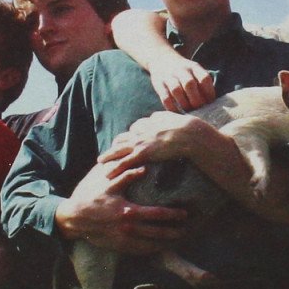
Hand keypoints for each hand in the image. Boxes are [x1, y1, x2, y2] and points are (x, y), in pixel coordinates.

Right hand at [54, 160, 187, 253]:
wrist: (72, 217)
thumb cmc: (90, 196)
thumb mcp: (107, 182)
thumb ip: (126, 175)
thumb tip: (144, 168)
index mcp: (127, 211)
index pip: (156, 214)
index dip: (172, 214)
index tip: (184, 214)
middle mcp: (127, 228)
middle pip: (156, 233)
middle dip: (173, 232)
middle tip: (186, 230)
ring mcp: (122, 240)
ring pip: (148, 245)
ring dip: (164, 243)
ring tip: (177, 240)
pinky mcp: (117, 246)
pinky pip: (137, 251)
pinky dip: (150, 250)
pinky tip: (158, 247)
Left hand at [99, 112, 213, 176]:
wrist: (188, 135)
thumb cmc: (185, 128)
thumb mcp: (172, 117)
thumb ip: (162, 116)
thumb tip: (155, 115)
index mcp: (150, 123)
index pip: (135, 128)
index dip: (129, 135)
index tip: (125, 140)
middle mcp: (142, 131)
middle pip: (123, 138)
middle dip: (115, 145)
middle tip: (108, 151)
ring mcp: (141, 142)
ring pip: (120, 149)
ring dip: (109, 156)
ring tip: (100, 161)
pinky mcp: (143, 153)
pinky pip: (125, 161)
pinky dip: (116, 167)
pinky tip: (108, 173)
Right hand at [148, 51, 215, 112]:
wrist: (162, 59)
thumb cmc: (184, 72)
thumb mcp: (195, 71)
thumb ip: (202, 84)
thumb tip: (212, 104)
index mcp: (194, 67)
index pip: (204, 78)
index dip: (209, 92)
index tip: (210, 103)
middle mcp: (181, 70)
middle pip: (189, 84)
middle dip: (196, 100)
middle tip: (199, 110)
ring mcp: (169, 76)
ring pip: (176, 90)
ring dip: (184, 104)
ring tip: (189, 112)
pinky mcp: (158, 84)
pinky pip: (165, 97)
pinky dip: (172, 107)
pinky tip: (177, 113)